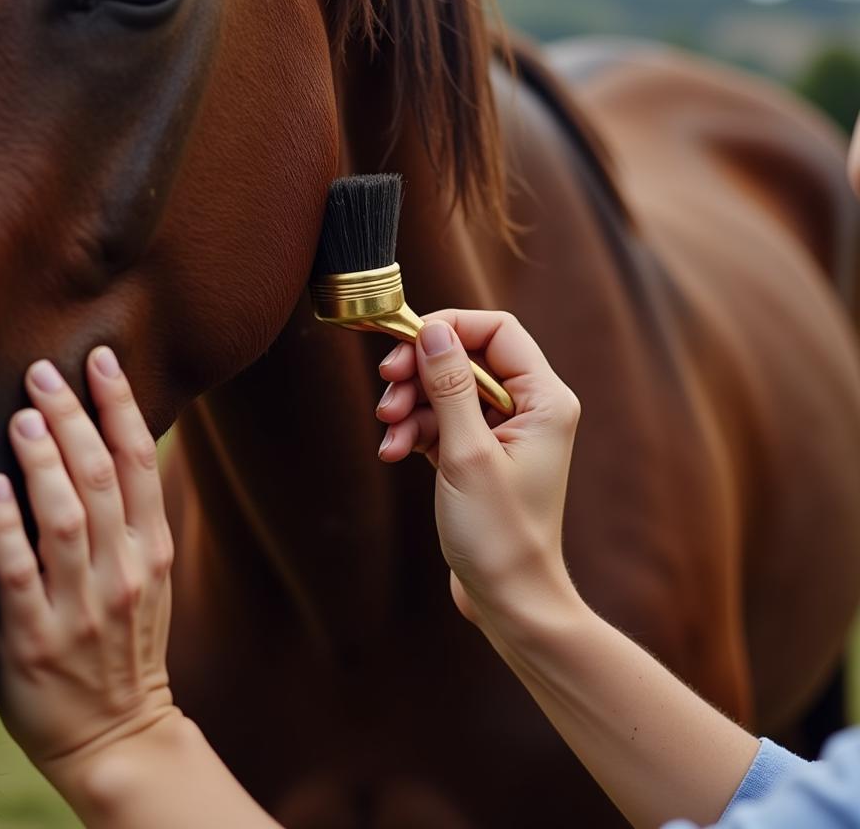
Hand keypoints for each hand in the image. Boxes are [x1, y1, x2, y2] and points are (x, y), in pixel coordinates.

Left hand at [0, 347, 176, 790]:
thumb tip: (104, 442)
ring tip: (21, 416)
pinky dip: (7, 528)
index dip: (121, 406)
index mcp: (152, 548)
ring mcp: (82, 605)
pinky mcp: (36, 639)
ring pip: (65, 517)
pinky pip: (20, 574)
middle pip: (100, 477)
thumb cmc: (128, 641)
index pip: (140, 461)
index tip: (100, 360)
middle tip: (42, 372)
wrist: (119, 731)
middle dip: (74, 416)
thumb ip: (131, 516)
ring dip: (44, 460)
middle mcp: (124, 569)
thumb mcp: (148, 574)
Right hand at [375, 311, 581, 630]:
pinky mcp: (478, 455)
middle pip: (464, 357)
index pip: (496, 330)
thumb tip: (433, 331)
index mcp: (543, 400)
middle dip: (420, 370)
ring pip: (445, 390)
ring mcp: (501, 432)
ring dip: (410, 405)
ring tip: (387, 432)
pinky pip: (439, 422)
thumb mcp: (467, 454)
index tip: (405, 342)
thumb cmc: (501, 534)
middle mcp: (528, 408)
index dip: (449, 327)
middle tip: (386, 387)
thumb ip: (449, 386)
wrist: (510, 601)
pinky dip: (413, 431)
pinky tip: (392, 451)